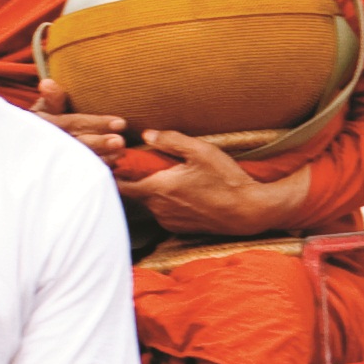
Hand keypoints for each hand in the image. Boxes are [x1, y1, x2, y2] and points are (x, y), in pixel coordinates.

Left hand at [126, 124, 316, 233]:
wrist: (248, 212)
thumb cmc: (226, 180)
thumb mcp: (200, 151)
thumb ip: (170, 141)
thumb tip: (147, 135)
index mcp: (158, 188)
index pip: (120, 184)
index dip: (115, 171)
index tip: (119, 159)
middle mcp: (158, 208)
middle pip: (133, 193)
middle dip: (135, 178)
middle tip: (145, 162)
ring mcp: (168, 220)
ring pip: (148, 202)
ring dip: (151, 190)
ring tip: (166, 176)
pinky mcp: (178, 228)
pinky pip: (162, 212)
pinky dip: (164, 201)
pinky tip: (181, 191)